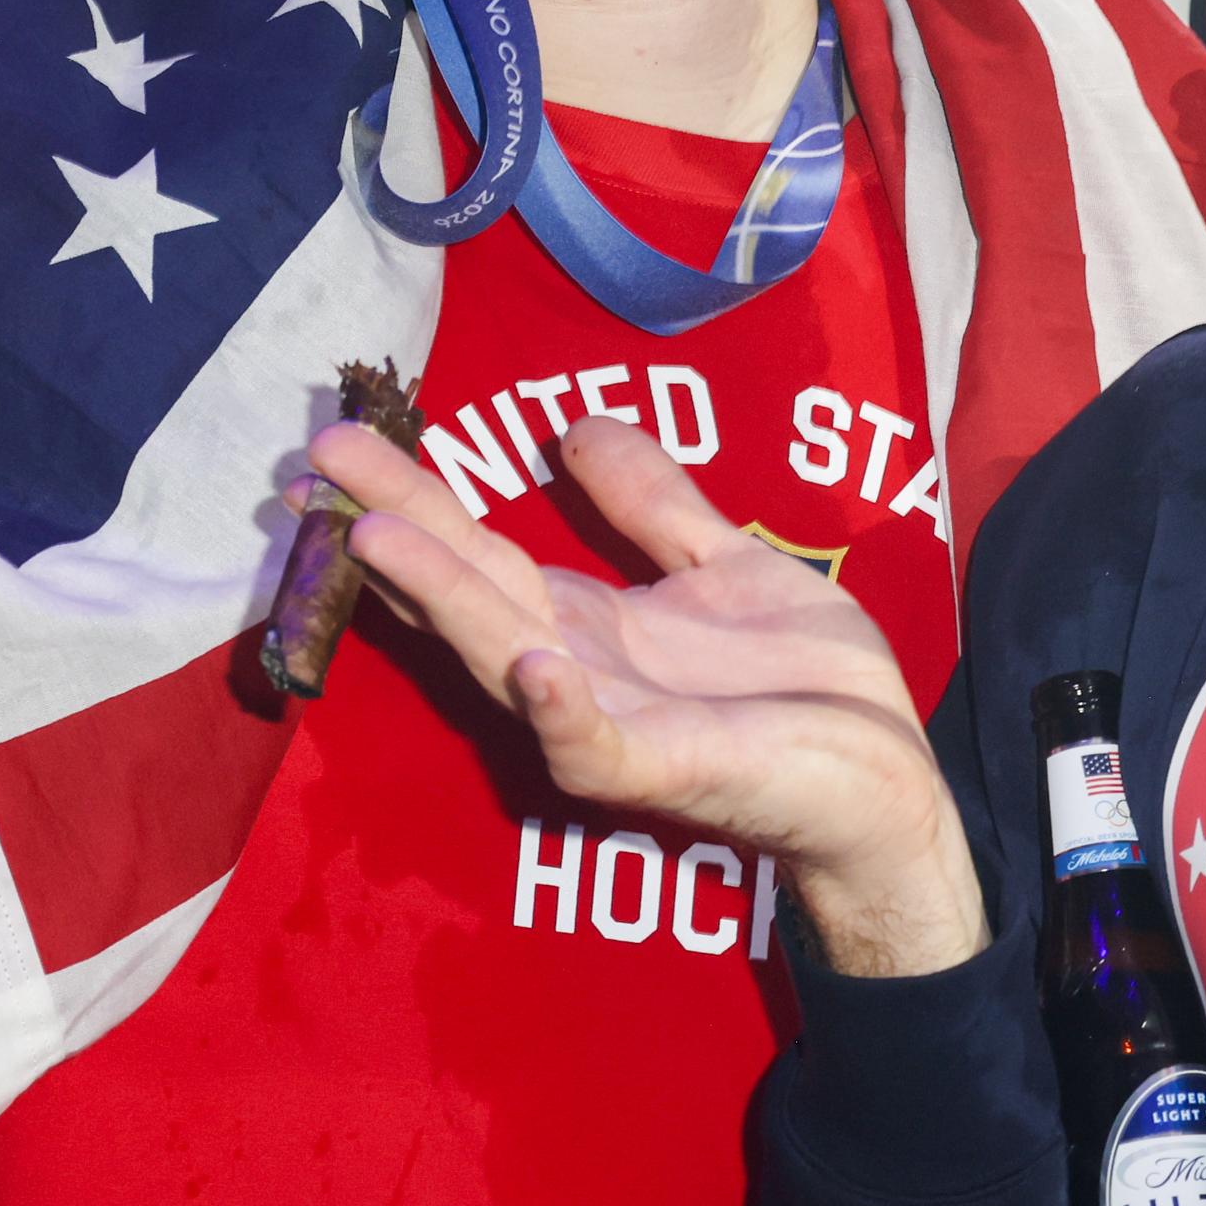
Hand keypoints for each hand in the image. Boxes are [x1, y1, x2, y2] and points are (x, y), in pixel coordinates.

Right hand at [310, 417, 990, 976]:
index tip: (337, 446)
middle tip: (318, 459)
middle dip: (395, 527)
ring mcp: (612, 725)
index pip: (477, 553)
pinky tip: (532, 661)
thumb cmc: (807, 685)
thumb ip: (652, 504)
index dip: (410, 501)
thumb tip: (575, 425)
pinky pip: (595, 747)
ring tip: (378, 539)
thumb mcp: (726, 564)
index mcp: (587, 624)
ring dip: (444, 602)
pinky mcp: (665, 771)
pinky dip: (559, 709)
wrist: (887, 780)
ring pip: (506, 658)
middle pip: (468, 590)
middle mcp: (575, 672)